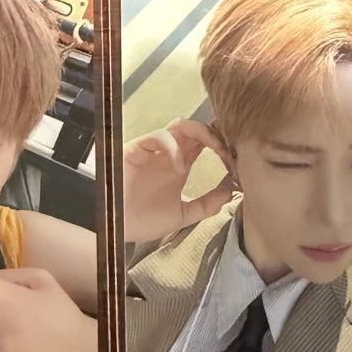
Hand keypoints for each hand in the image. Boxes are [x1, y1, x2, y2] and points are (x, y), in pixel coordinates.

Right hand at [123, 117, 234, 243]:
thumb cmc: (140, 220)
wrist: (113, 226)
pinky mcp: (138, 148)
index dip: (224, 148)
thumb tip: (232, 192)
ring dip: (202, 133)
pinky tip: (180, 167)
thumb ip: (206, 205)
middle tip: (230, 154)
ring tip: (215, 150)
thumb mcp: (182, 215)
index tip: (238, 164)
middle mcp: (169, 154)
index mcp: (179, 165)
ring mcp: (154, 150)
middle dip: (218, 136)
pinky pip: (160, 136)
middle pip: (198, 130)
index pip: (206, 144)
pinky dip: (174, 147)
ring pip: (182, 125)